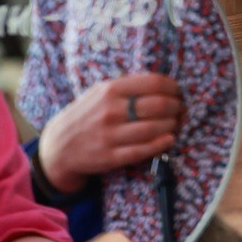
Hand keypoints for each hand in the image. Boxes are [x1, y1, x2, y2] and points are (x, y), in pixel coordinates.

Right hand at [37, 72, 183, 194]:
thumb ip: (127, 86)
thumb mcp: (100, 91)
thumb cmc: (87, 114)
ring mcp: (110, 135)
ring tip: (177, 123)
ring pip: (152, 129)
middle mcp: (111, 110)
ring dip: (172, 125)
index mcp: (111, 89)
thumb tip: (161, 84)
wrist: (59, 146)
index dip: (172, 87)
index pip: (153, 83)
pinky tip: (169, 139)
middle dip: (176, 107)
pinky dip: (160, 144)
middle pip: (157, 106)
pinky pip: (141, 150)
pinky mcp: (110, 157)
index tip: (179, 91)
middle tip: (181, 108)